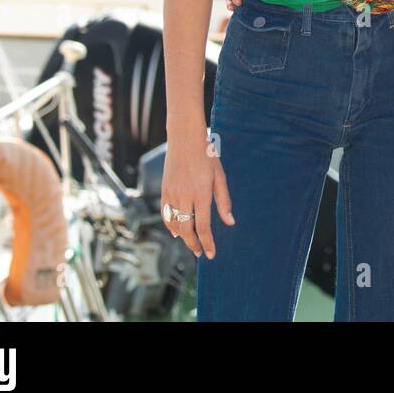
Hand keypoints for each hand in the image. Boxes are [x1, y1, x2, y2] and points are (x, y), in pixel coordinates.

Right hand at [161, 124, 233, 258]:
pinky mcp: (164, 189)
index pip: (203, 226)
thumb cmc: (207, 155)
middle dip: (194, 244)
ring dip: (183, 236)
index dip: (207, 243)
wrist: (184, 138)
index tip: (211, 254)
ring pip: (175, 223)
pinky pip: (165, 213)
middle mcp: (185, 196)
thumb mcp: (220, 176)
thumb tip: (230, 222)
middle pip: (187, 229)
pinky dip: (170, 224)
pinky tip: (175, 231)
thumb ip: (224, 200)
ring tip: (192, 243)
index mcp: (201, 193)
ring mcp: (172, 193)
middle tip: (201, 253)